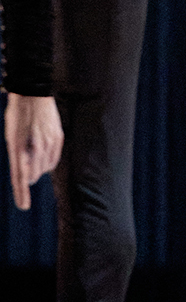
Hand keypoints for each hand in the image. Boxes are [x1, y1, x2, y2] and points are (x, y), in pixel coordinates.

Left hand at [4, 93, 62, 211]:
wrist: (33, 94)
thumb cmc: (17, 115)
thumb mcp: (11, 137)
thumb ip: (18, 156)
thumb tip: (26, 175)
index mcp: (19, 147)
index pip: (20, 176)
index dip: (21, 193)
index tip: (23, 207)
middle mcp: (35, 147)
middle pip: (32, 175)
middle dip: (27, 174)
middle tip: (24, 161)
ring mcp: (49, 143)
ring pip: (44, 169)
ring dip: (37, 168)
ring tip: (32, 152)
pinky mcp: (58, 139)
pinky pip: (53, 160)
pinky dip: (47, 162)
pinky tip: (42, 153)